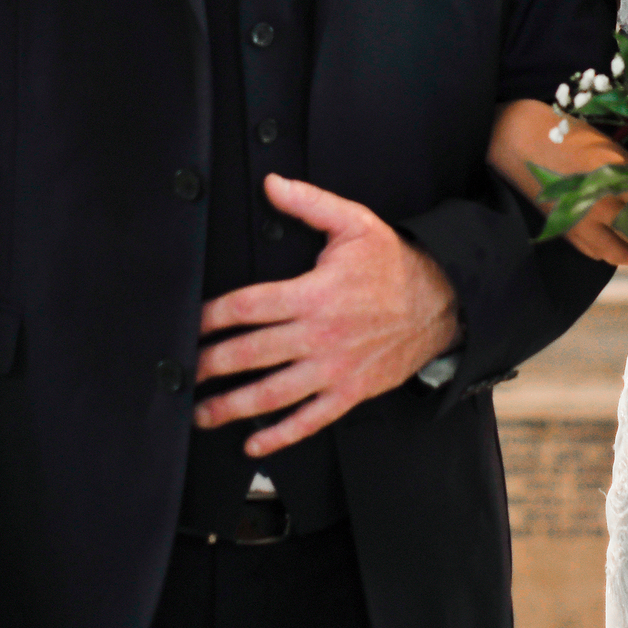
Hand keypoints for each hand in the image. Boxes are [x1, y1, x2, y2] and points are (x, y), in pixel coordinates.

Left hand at [193, 174, 462, 455]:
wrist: (443, 302)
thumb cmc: (394, 264)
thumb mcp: (354, 223)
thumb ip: (310, 203)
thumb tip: (271, 184)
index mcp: (313, 294)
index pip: (249, 307)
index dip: (213, 316)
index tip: (190, 324)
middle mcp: (319, 335)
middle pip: (252, 354)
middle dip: (211, 365)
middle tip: (184, 372)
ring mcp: (334, 369)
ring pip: (273, 393)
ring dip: (232, 406)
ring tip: (202, 413)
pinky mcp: (351, 392)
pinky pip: (310, 419)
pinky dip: (280, 436)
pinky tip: (254, 444)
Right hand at [485, 99, 627, 264]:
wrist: (516, 140)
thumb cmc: (566, 134)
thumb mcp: (610, 148)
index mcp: (613, 180)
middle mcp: (597, 208)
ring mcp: (579, 224)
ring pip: (618, 254)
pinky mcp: (564, 231)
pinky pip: (595, 252)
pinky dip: (611, 251)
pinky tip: (616, 239)